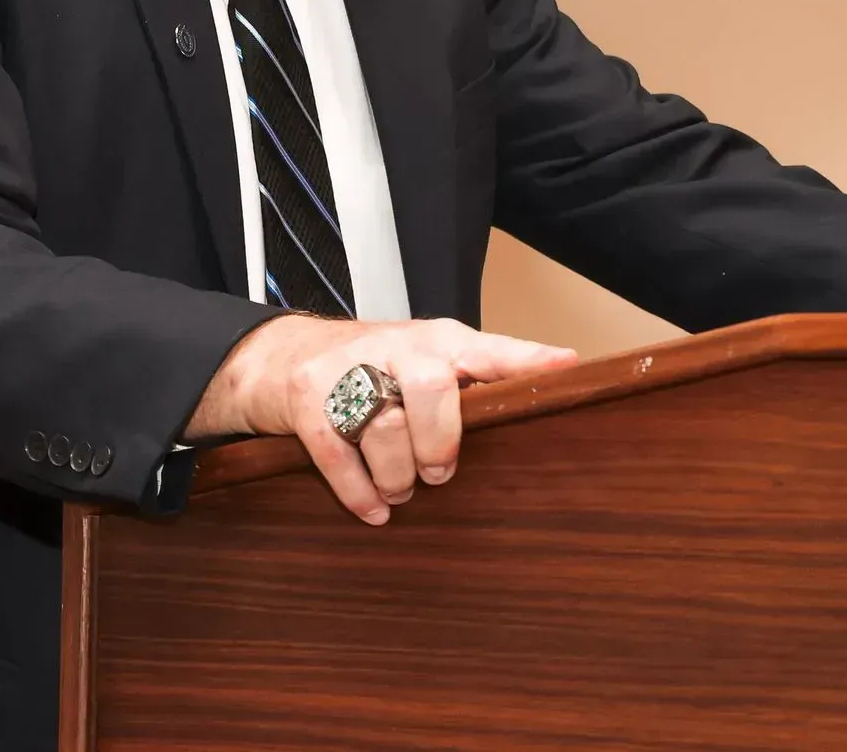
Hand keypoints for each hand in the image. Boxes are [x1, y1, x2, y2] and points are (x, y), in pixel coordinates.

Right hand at [185, 316, 576, 524]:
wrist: (282, 353)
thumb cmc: (374, 365)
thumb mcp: (428, 359)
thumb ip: (477, 380)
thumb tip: (548, 403)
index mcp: (437, 340)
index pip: (488, 347)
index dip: (526, 360)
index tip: (565, 370)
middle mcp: (394, 347)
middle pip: (432, 386)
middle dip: (440, 440)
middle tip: (440, 470)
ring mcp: (345, 371)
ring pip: (384, 427)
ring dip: (397, 475)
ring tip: (403, 487)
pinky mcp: (307, 402)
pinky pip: (337, 455)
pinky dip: (360, 493)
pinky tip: (375, 508)